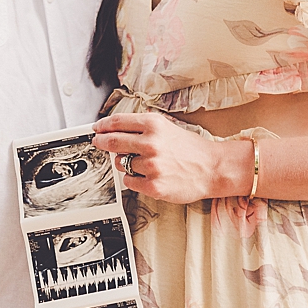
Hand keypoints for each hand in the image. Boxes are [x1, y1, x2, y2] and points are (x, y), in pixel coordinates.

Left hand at [92, 111, 244, 203]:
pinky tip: (145, 175)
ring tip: (141, 163)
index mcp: (153, 125)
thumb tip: (116, 129)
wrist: (211, 168)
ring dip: (123, 163)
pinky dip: (132, 178)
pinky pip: (129, 181)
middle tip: (98, 142)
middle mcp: (151, 144)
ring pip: (120, 163)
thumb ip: (142, 127)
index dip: (103, 125)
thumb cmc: (189, 148)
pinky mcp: (153, 186)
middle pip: (113, 141)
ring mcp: (151, 166)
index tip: (97, 128)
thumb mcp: (166, 127)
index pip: (118, 122)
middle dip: (101, 142)